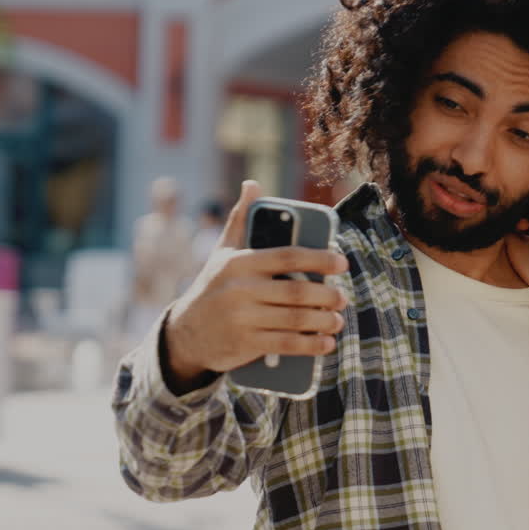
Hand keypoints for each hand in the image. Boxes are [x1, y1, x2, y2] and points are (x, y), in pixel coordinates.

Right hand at [163, 181, 349, 385]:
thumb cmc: (214, 286)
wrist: (185, 332)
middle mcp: (240, 289)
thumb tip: (252, 184)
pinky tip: (326, 343)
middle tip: (342, 298)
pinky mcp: (245, 343)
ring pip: (295, 319)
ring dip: (323, 321)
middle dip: (327, 295)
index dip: (319, 258)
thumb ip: (240, 219)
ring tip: (338, 320)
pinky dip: (311, 345)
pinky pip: (286, 344)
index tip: (342, 262)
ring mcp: (242, 318)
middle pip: (296, 290)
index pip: (287, 256)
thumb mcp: (223, 253)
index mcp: (240, 263)